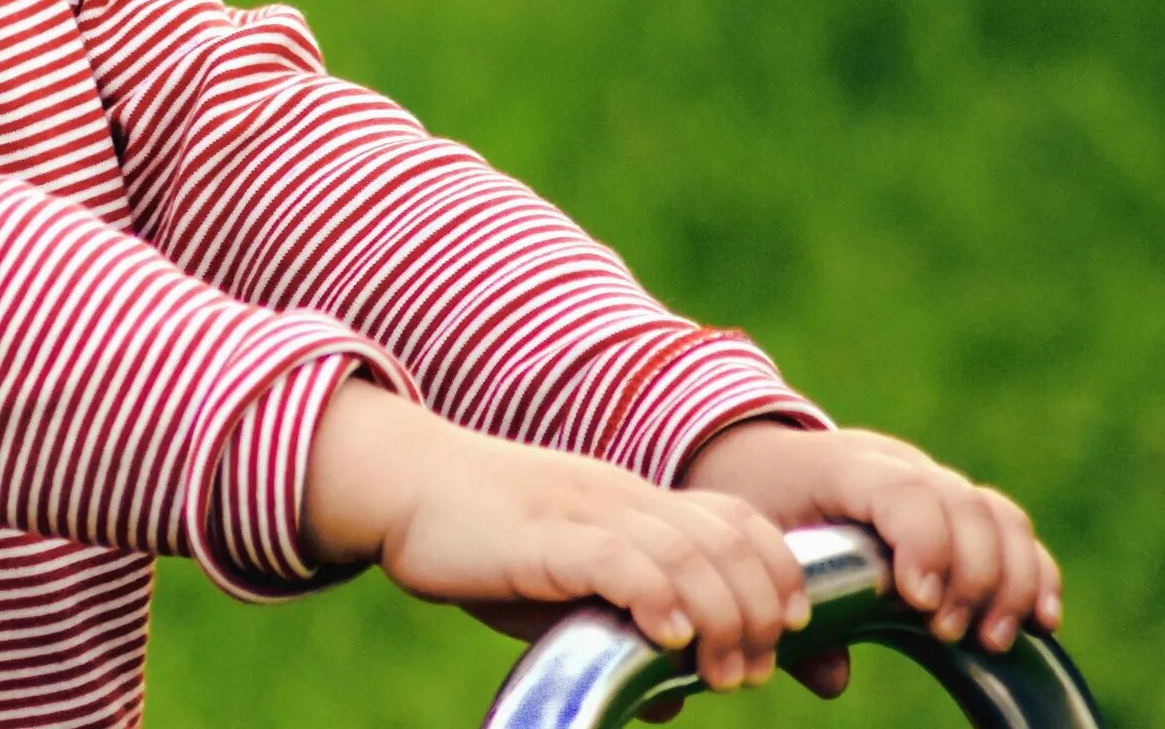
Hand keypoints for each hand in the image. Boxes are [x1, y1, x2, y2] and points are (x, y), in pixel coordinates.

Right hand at [300, 380, 809, 720]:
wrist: (398, 481)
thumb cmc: (476, 543)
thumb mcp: (560, 589)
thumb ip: (615, 632)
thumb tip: (664, 705)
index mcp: (631, 502)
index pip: (735, 518)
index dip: (779, 572)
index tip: (790, 630)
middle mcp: (620, 497)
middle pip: (728, 540)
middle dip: (762, 611)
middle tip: (750, 670)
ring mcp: (583, 510)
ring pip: (688, 552)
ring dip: (723, 617)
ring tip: (722, 671)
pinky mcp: (543, 534)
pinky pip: (619, 558)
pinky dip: (657, 596)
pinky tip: (668, 636)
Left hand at [666, 418, 1063, 715]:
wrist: (759, 459)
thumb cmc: (755, 500)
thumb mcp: (753, 542)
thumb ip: (787, 605)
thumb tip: (835, 680)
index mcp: (842, 465)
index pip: (902, 490)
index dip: (925, 543)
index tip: (920, 603)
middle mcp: (898, 463)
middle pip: (963, 505)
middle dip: (972, 576)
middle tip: (951, 635)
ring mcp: (933, 479)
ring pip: (998, 516)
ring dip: (1010, 582)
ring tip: (993, 640)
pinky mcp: (957, 504)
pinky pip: (1011, 529)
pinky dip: (1034, 573)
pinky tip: (1040, 622)